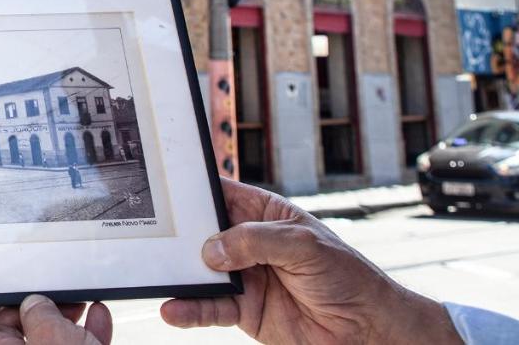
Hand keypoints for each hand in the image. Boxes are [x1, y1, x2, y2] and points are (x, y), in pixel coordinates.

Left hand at [0, 295, 110, 344]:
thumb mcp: (54, 341)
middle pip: (10, 334)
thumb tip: (36, 305)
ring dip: (64, 324)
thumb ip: (39, 314)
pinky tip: (97, 322)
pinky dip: (83, 339)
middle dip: (35, 311)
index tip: (11, 288)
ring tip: (80, 308)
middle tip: (54, 298)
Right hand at [161, 178, 461, 343]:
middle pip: (202, 232)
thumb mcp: (303, 246)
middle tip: (150, 232)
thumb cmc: (347, 276)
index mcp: (263, 213)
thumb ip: (255, 241)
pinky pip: (209, 307)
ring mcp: (244, 277)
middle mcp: (248, 242)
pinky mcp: (243, 310)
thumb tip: (212, 249)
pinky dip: (189, 309)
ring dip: (179, 273)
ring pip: (201, 271)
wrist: (368, 330)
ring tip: (156, 274)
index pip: (221, 194)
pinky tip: (173, 309)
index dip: (194, 190)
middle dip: (177, 232)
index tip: (165, 188)